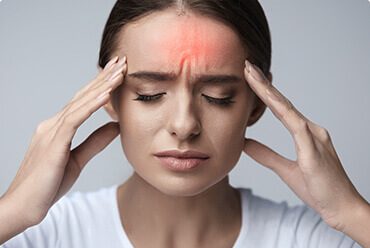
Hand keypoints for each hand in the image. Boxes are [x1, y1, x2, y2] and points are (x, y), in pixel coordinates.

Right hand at [1, 56, 126, 225]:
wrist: (25, 207)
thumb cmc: (47, 185)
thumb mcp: (78, 160)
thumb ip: (95, 142)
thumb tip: (116, 126)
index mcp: (58, 128)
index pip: (83, 101)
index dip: (101, 86)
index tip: (117, 73)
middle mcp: (53, 124)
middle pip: (82, 96)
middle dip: (103, 77)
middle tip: (121, 61)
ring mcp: (51, 132)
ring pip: (80, 103)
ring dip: (101, 86)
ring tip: (119, 72)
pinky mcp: (53, 143)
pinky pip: (74, 120)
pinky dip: (91, 106)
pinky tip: (105, 95)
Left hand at [242, 60, 365, 231]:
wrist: (342, 209)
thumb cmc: (318, 189)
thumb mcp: (283, 170)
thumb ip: (265, 154)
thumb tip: (244, 143)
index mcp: (305, 134)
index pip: (280, 108)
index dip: (264, 92)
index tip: (249, 77)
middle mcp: (311, 130)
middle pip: (282, 103)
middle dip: (263, 84)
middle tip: (247, 66)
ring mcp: (315, 138)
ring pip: (287, 109)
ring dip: (268, 91)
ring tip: (252, 74)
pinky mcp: (314, 151)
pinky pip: (297, 128)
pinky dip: (283, 112)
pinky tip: (269, 100)